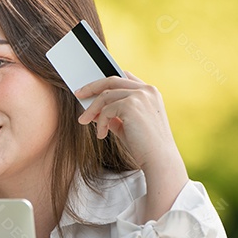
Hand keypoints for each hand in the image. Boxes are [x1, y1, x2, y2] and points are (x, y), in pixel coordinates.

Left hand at [75, 72, 188, 221]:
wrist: (159, 160)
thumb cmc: (145, 147)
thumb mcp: (128, 126)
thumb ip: (115, 116)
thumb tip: (95, 112)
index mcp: (150, 93)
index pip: (125, 77)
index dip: (106, 81)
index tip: (91, 87)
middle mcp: (147, 90)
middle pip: (111, 80)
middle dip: (92, 87)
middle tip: (78, 95)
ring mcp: (140, 96)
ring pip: (105, 95)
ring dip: (91, 109)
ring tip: (84, 121)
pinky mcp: (131, 105)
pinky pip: (106, 110)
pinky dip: (100, 122)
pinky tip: (101, 134)